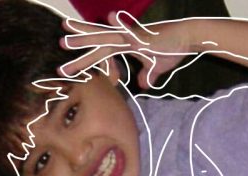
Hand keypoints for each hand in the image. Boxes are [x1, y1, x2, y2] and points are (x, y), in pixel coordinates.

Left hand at [59, 12, 204, 89]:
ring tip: (67, 35)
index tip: (71, 64)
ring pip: (105, 37)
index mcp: (125, 45)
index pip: (101, 52)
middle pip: (97, 42)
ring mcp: (132, 36)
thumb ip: (147, 75)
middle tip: (60, 43)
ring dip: (86, 36)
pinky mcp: (144, 37)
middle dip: (79, 44)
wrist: (187, 38)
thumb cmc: (172, 50)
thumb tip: (143, 86)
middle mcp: (125, 38)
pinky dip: (120, 24)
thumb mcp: (157, 68)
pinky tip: (111, 16)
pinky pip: (130, 31)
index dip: (86, 57)